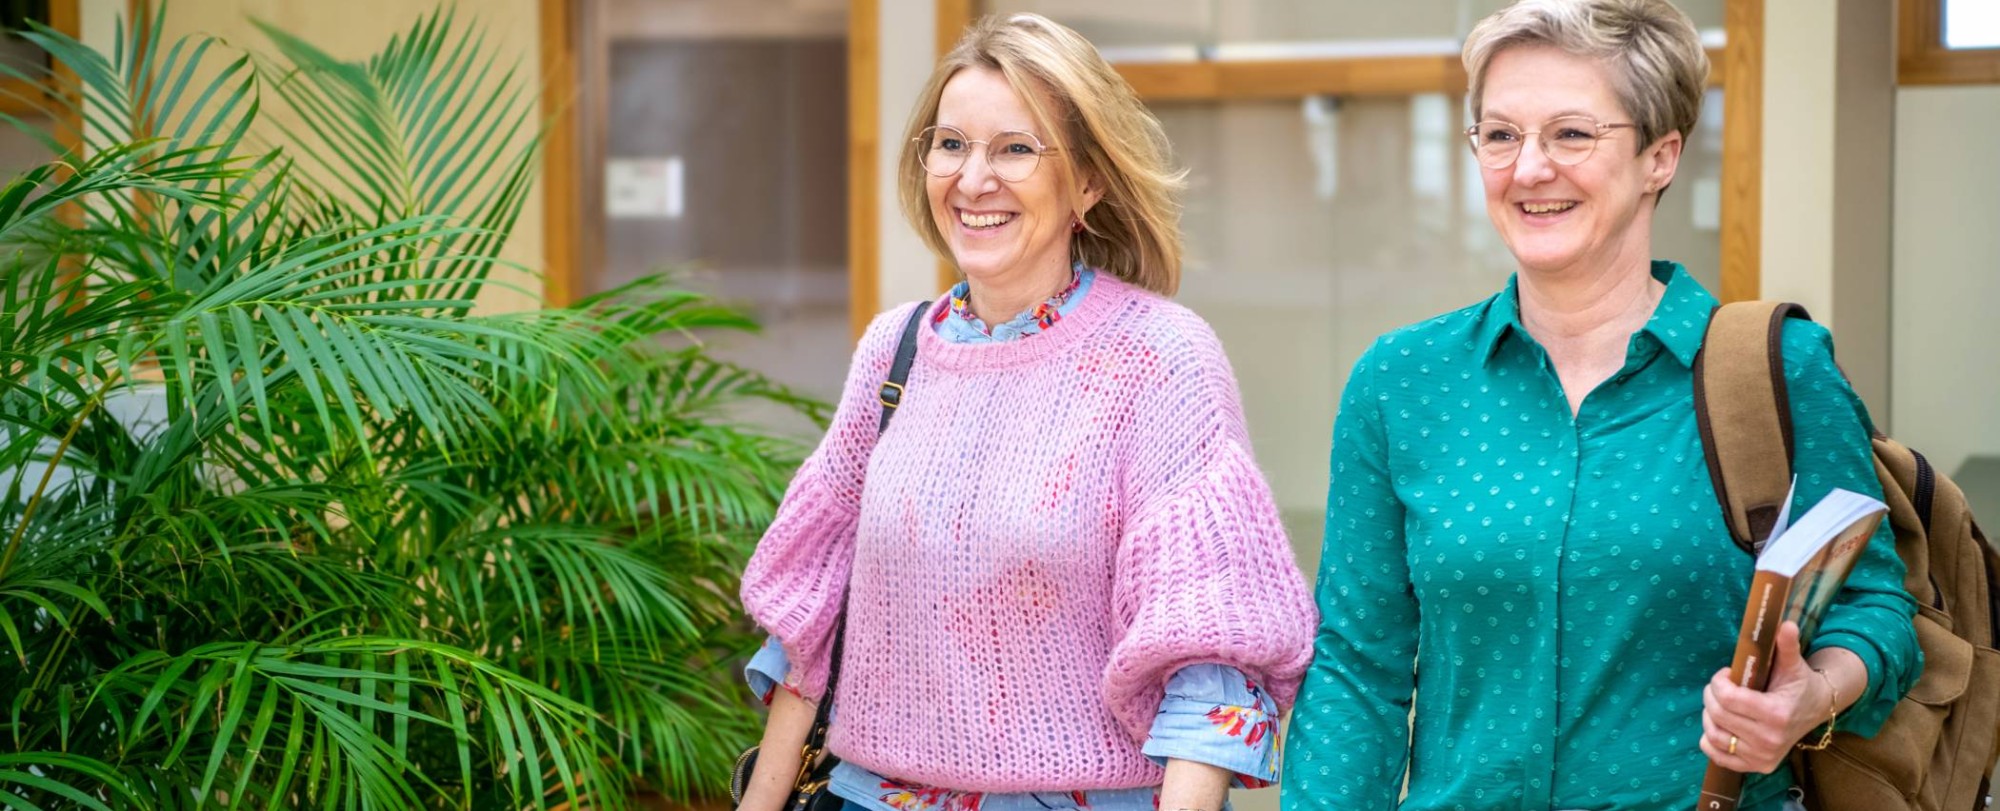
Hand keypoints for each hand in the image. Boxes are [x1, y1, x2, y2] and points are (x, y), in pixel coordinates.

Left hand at [1698, 622, 1830, 773]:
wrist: (1816, 710)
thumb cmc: (1800, 684)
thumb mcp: (1794, 663)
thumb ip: (1787, 645)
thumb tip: (1786, 624)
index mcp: (1776, 714)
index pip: (1727, 698)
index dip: (1718, 682)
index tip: (1726, 674)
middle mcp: (1769, 740)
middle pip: (1717, 715)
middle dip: (1711, 694)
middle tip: (1720, 686)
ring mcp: (1762, 757)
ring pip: (1713, 735)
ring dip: (1709, 715)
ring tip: (1720, 703)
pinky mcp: (1757, 766)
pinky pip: (1717, 755)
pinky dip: (1710, 739)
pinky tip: (1720, 724)